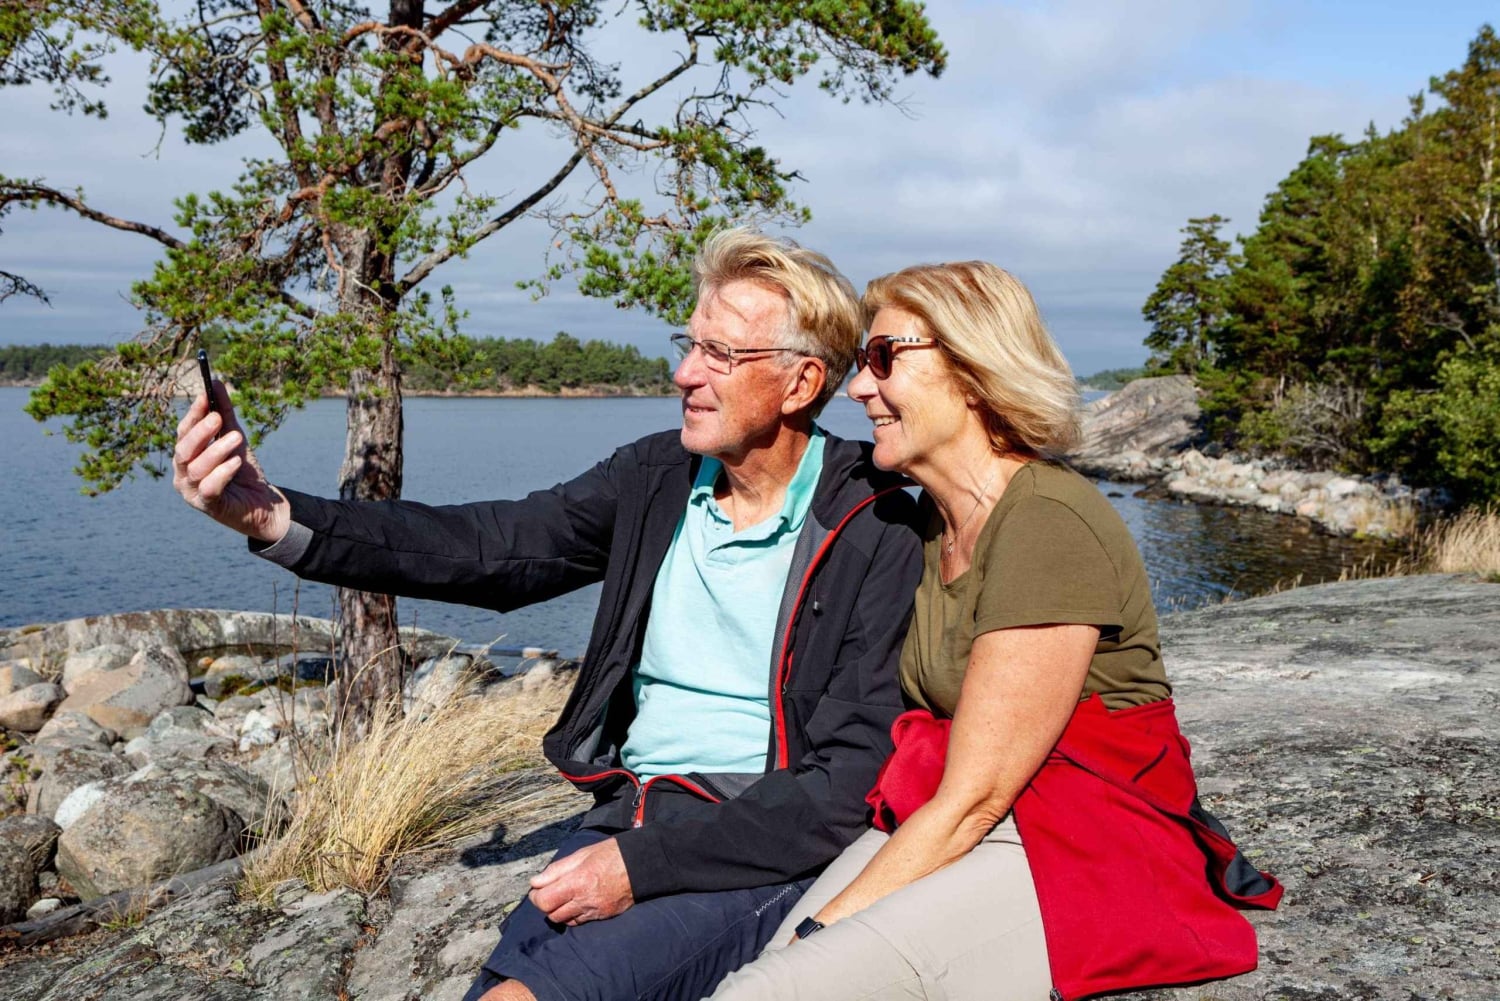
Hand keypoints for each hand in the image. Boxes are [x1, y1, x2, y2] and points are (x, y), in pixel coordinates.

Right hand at [172, 382, 290, 542]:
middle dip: (201, 432)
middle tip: (218, 417)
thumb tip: (216, 381)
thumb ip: (226, 412)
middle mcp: (182, 472)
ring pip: (196, 468)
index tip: (205, 395)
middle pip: (183, 449)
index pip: (184, 431)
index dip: (193, 413)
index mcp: (186, 454)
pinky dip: (222, 473)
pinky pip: (209, 488)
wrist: (263, 504)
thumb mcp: (235, 437)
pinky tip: (236, 463)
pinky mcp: (207, 506)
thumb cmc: (243, 470)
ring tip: (237, 438)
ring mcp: (191, 491)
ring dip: (217, 450)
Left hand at [527, 837, 634, 925]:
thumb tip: (536, 882)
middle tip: (548, 893)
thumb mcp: (581, 854)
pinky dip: (573, 915)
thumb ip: (556, 870)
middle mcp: (584, 900)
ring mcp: (595, 910)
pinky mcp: (603, 915)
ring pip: (565, 920)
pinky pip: (580, 922)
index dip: (536, 896)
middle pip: (552, 914)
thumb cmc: (611, 854)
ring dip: (558, 911)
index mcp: (577, 881)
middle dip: (545, 904)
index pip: (544, 900)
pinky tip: (575, 903)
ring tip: (562, 898)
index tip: (536, 889)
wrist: (640, 864)